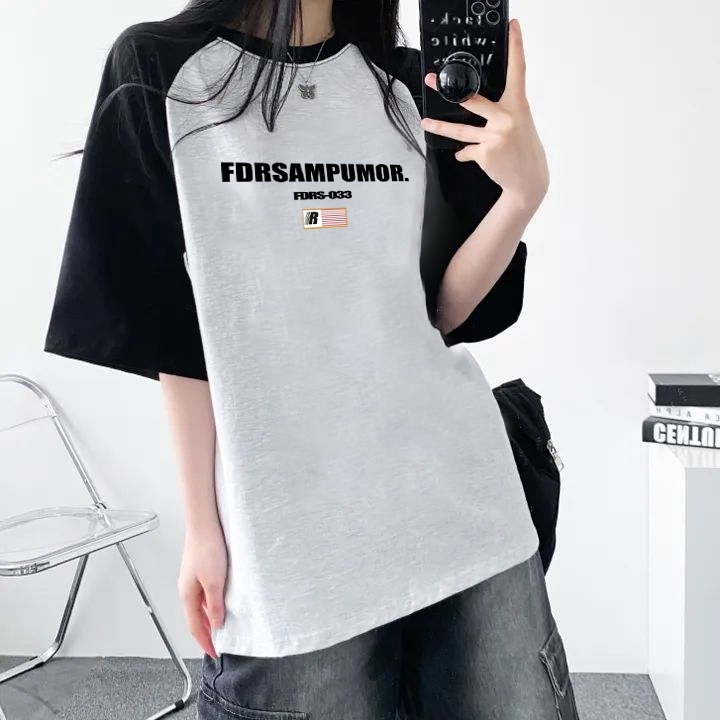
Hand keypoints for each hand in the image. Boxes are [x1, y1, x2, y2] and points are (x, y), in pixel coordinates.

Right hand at [177, 524, 227, 658]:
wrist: (204, 524)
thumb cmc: (207, 548)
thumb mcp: (214, 581)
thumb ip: (214, 604)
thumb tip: (215, 624)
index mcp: (187, 595)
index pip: (195, 626)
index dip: (205, 642)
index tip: (215, 653)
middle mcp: (187, 589)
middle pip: (195, 618)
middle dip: (206, 633)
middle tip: (218, 645)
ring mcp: (192, 580)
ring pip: (199, 606)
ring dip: (208, 619)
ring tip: (221, 628)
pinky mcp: (199, 571)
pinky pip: (204, 595)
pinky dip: (210, 605)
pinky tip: (220, 603)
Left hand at [420, 18, 548, 211]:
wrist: (528, 181)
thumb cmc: (523, 150)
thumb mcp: (520, 124)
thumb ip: (503, 112)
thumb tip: (478, 105)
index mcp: (518, 105)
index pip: (518, 70)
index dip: (516, 47)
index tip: (512, 27)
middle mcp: (506, 117)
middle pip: (472, 99)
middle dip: (449, 90)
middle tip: (432, 80)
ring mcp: (494, 136)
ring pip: (460, 130)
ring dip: (440, 127)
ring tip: (426, 122)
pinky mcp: (484, 153)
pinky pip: (466, 150)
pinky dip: (463, 153)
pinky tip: (463, 154)